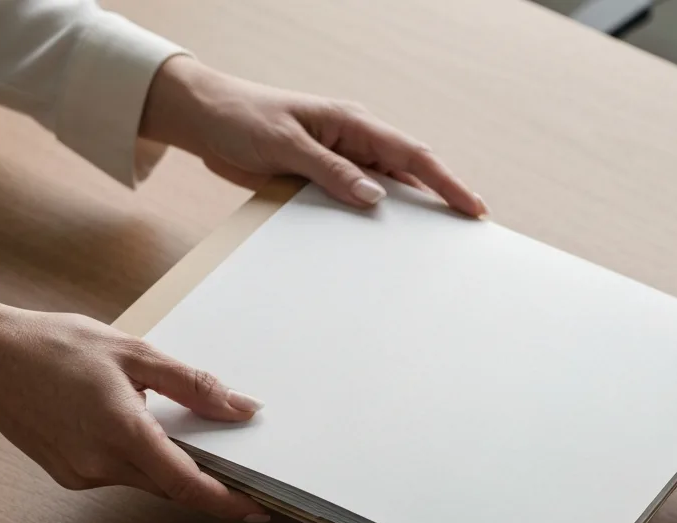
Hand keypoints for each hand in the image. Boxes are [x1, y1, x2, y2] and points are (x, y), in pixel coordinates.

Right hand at [0, 300, 266, 520]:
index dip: (227, 502)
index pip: (189, 484)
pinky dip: (143, 461)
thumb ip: (193, 385)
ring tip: (185, 435)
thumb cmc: (52, 345)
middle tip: (241, 471)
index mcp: (122, 432)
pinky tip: (138, 431)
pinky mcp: (70, 475)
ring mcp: (82, 474)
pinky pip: (123, 475)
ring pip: (148, 482)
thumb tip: (242, 408)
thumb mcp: (133, 352)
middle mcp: (101, 463)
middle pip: (173, 487)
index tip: (257, 509)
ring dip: (174, 468)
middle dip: (208, 483)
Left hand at [141, 56, 485, 215]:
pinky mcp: (323, 181)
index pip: (413, 154)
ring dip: (407, 219)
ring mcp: (341, 164)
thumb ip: (331, 171)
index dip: (447, 182)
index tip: (473, 208)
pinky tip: (381, 249)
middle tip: (466, 234)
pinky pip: (357, 205)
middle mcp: (353, 143)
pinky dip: (372, 225)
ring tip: (432, 251)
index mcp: (352, 124)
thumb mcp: (285, 144)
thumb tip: (375, 198)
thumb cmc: (241, 119)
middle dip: (440, 202)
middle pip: (410, 176)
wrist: (203, 119)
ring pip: (386, 194)